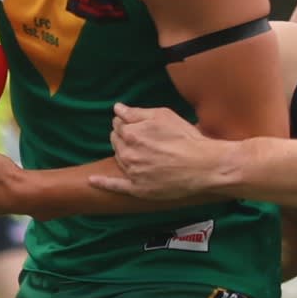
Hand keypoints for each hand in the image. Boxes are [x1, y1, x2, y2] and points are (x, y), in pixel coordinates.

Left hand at [90, 103, 228, 199]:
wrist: (204, 166)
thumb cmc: (186, 138)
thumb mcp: (163, 115)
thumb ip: (136, 112)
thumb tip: (117, 108)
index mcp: (132, 133)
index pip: (118, 122)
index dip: (127, 121)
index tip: (137, 123)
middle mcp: (127, 152)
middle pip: (115, 140)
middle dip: (123, 135)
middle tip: (141, 137)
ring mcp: (131, 172)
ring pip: (118, 158)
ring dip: (122, 152)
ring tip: (138, 151)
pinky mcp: (138, 189)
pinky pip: (114, 186)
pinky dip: (102, 182)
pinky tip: (92, 180)